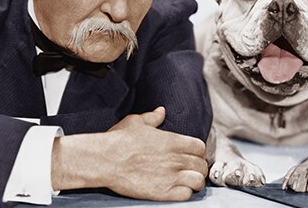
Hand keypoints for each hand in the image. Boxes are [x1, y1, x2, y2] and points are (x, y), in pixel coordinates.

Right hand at [51, 107, 207, 200]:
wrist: (106, 159)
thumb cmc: (119, 140)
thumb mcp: (136, 122)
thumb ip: (152, 117)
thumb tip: (161, 112)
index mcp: (172, 140)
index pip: (200, 147)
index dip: (199, 151)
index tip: (193, 154)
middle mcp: (175, 158)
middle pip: (202, 165)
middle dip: (199, 167)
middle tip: (192, 169)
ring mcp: (170, 176)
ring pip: (198, 181)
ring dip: (196, 181)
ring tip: (189, 181)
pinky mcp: (162, 192)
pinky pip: (186, 195)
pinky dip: (186, 193)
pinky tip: (179, 189)